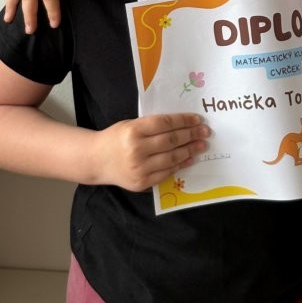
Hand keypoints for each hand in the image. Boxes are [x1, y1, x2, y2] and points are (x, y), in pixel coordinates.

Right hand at [94, 112, 209, 191]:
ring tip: (201, 145)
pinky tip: (189, 159)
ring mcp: (139, 168)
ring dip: (190, 150)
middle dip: (192, 135)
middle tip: (206, 132)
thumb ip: (152, 125)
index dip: (184, 121)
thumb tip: (183, 124)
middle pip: (171, 140)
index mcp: (134, 130)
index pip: (165, 123)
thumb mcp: (131, 124)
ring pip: (171, 157)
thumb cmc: (116, 138)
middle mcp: (137, 149)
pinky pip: (166, 173)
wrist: (96, 160)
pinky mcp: (141, 182)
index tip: (198, 119)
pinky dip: (179, 165)